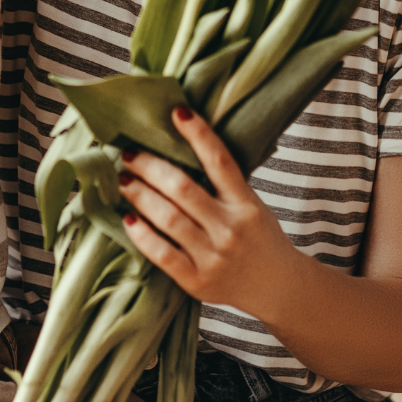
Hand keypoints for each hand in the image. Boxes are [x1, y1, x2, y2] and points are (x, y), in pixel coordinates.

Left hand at [117, 106, 293, 313]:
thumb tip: (180, 144)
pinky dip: (141, 234)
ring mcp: (214, 257)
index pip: (220, 161)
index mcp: (245, 204)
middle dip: (150, 167)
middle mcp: (231, 228)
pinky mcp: (198, 281)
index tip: (176, 112)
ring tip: (124, 180)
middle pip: (183, 189)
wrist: (277, 289)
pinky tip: (127, 218)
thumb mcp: (251, 204)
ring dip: (140, 195)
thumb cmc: (257, 237)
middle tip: (129, 153)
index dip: (198, 134)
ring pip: (169, 218)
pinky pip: (162, 254)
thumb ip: (223, 183)